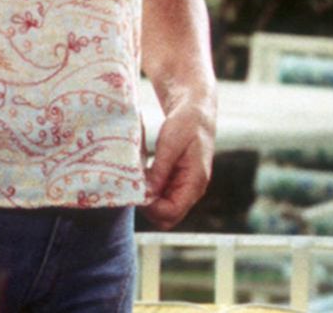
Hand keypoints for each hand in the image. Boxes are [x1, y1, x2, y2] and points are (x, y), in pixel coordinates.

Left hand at [143, 100, 214, 229]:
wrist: (196, 113)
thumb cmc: (185, 124)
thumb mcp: (170, 144)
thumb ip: (160, 171)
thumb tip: (147, 194)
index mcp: (195, 182)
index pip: (172, 212)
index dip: (151, 208)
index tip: (137, 191)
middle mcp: (191, 190)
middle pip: (167, 218)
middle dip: (149, 209)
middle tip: (136, 188)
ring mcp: (185, 188)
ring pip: (163, 210)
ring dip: (149, 201)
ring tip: (139, 180)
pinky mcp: (177, 183)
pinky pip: (162, 198)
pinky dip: (151, 192)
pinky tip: (144, 177)